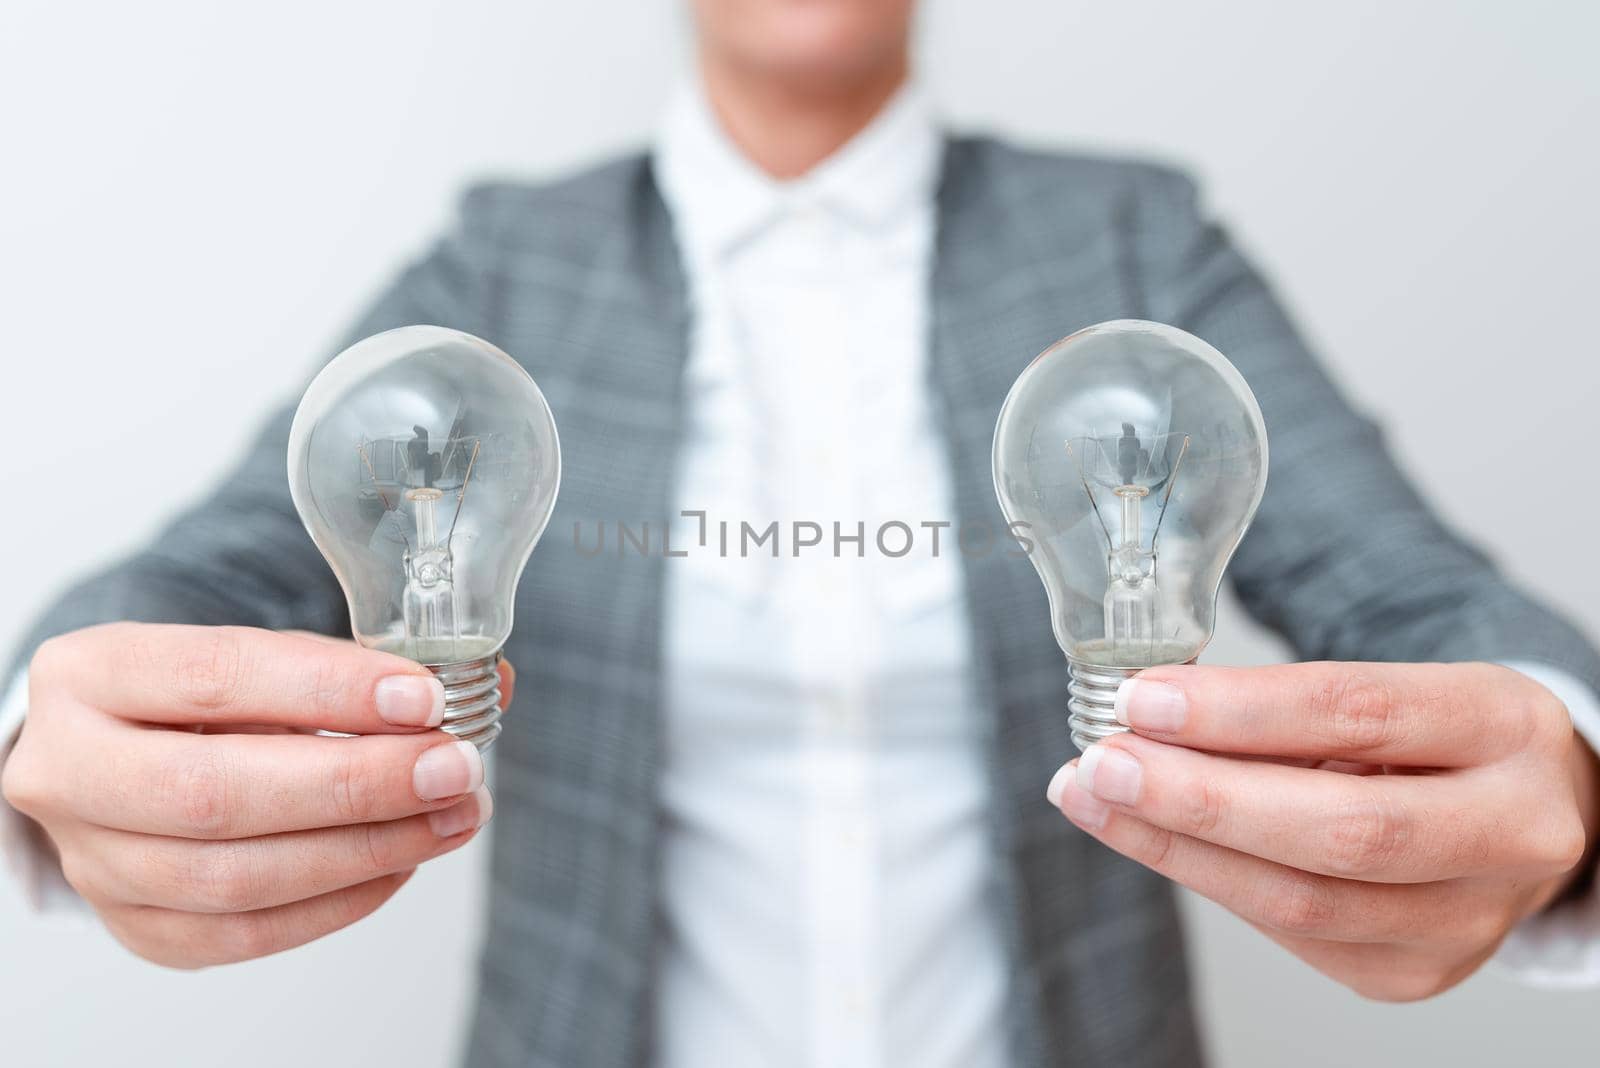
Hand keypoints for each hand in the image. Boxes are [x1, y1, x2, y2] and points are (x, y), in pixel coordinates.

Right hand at [1, 623, 511, 967]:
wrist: (121, 755)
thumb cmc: (203, 699)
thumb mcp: (262, 656)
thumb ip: (359, 671)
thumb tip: (487, 686)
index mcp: (92, 673)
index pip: (215, 678)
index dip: (328, 690)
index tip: (425, 699)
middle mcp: (68, 770)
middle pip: (217, 795)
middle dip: (356, 786)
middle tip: (455, 769)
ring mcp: (93, 860)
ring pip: (234, 878)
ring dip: (366, 850)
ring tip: (453, 816)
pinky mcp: (134, 925)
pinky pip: (246, 934)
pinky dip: (339, 900)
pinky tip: (401, 861)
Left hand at [1047, 661, 1599, 1000]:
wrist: (1529, 817)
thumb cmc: (1441, 740)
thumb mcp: (1393, 690)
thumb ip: (1285, 706)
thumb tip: (1146, 714)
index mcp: (1504, 728)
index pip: (1359, 713)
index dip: (1239, 712)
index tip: (1143, 699)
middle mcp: (1510, 833)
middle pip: (1340, 830)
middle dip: (1200, 799)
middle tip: (1102, 763)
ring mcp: (1468, 920)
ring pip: (1303, 902)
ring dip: (1177, 848)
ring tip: (1093, 798)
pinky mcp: (1416, 973)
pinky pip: (1289, 933)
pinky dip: (1207, 879)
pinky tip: (1150, 838)